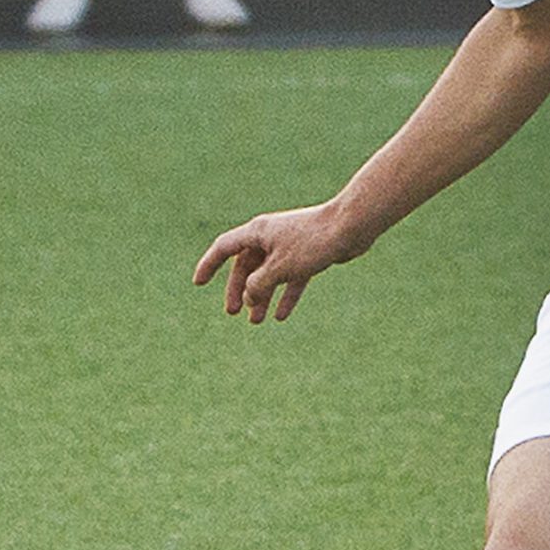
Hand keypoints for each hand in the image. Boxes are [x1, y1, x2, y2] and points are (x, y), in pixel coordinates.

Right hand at [193, 202, 365, 323]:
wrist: (351, 227)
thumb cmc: (313, 242)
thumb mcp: (279, 268)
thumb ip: (258, 285)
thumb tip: (249, 299)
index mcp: (257, 232)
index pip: (224, 248)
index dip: (209, 265)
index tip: (198, 283)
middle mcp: (270, 237)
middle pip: (246, 266)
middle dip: (239, 290)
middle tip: (233, 312)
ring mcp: (289, 246)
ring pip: (268, 275)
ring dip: (261, 297)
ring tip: (256, 321)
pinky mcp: (308, 255)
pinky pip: (290, 279)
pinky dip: (285, 295)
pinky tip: (282, 315)